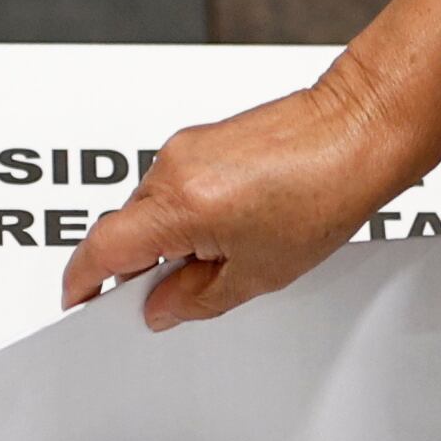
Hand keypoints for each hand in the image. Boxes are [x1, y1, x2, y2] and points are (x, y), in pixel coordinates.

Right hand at [60, 53, 428, 330]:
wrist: (360, 132)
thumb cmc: (325, 192)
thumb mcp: (258, 273)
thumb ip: (197, 298)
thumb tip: (162, 309)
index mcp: (178, 206)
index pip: (102, 250)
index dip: (83, 283)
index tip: (80, 301)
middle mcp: (172, 168)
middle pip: (125, 229)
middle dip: (141, 266)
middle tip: (176, 294)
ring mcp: (187, 147)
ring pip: (152, 207)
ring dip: (171, 238)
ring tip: (227, 255)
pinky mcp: (205, 137)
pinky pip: (176, 185)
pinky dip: (189, 213)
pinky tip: (233, 227)